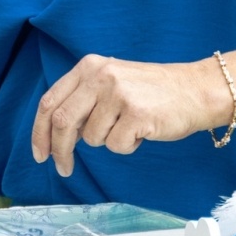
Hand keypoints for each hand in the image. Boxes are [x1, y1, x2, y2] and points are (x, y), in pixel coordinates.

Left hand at [31, 55, 221, 175]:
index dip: (39, 132)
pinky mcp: (137, 113)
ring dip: (109, 142)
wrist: (196, 90)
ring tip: (130, 127)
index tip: (40, 154)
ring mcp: (118, 94)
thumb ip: (82, 99)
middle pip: (62, 122)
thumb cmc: (152, 92)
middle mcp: (100, 76)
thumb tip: (56, 134)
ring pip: (93, 138)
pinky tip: (143, 131)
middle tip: (63, 168)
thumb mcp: (110, 82)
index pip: (50, 102)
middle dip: (59, 150)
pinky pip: (116, 146)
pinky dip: (128, 146)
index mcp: (88, 66)